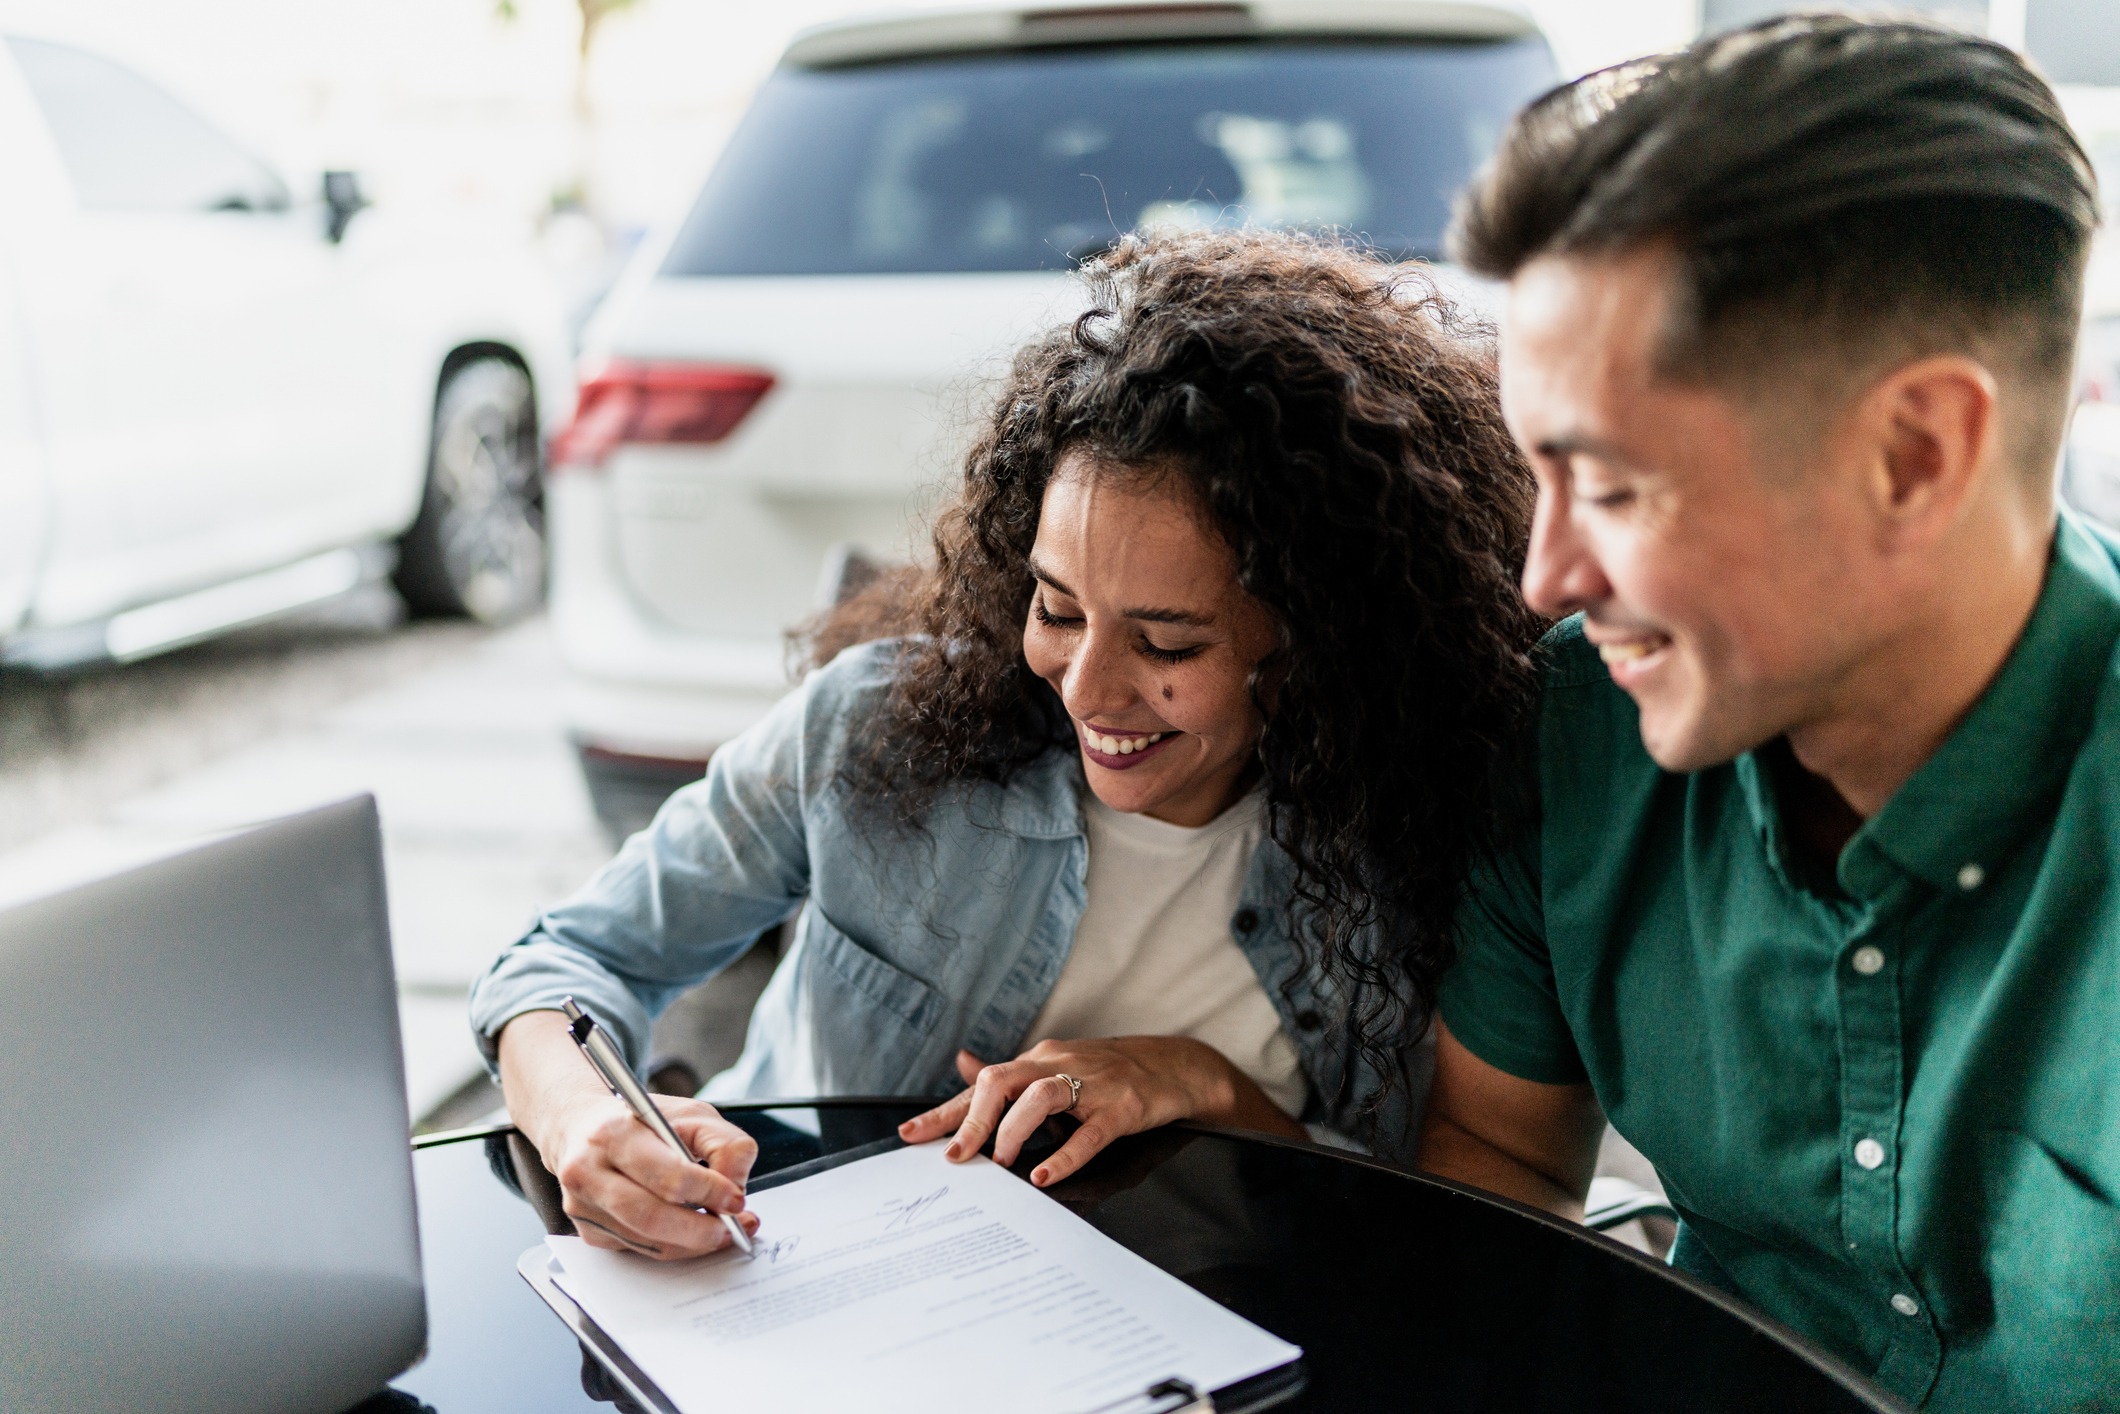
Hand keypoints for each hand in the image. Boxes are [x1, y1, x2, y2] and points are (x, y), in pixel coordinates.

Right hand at [544, 1091, 761, 1259]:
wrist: (582, 1127)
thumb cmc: (641, 1122)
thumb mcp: (690, 1114)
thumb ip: (723, 1143)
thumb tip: (735, 1186)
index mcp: (614, 1133)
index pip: (665, 1174)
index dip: (708, 1191)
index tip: (736, 1199)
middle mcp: (589, 1171)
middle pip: (650, 1216)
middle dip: (701, 1229)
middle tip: (734, 1227)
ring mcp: (584, 1206)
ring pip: (647, 1241)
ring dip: (693, 1244)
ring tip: (723, 1232)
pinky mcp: (588, 1231)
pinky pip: (639, 1249)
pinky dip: (674, 1246)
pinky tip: (693, 1233)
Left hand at [898, 1036, 1261, 1187]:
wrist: (1173, 1066)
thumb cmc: (1107, 1072)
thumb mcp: (1054, 1067)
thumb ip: (1008, 1074)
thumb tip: (962, 1063)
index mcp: (1037, 1061)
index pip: (981, 1085)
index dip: (944, 1111)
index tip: (909, 1136)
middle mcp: (1057, 1066)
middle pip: (1002, 1081)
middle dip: (973, 1121)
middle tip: (955, 1158)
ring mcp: (1092, 1085)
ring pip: (1041, 1097)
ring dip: (1013, 1132)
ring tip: (1000, 1164)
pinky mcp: (1121, 1107)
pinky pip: (1090, 1132)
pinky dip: (1065, 1154)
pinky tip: (1045, 1176)